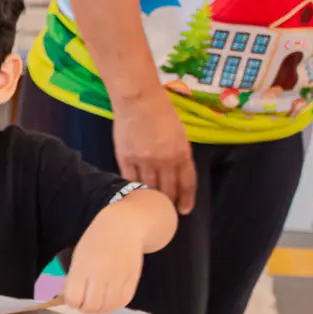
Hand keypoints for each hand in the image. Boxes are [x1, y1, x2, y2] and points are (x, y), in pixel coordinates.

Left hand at [63, 234, 142, 312]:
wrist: (125, 227)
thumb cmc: (96, 240)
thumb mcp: (78, 257)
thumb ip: (73, 279)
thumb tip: (67, 298)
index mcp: (83, 268)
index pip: (74, 298)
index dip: (72, 301)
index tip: (74, 296)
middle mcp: (101, 275)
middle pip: (91, 306)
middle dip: (85, 306)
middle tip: (86, 299)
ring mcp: (118, 279)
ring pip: (107, 308)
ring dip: (100, 307)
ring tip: (98, 298)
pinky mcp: (133, 281)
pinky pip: (122, 302)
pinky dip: (114, 304)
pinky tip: (110, 298)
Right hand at [112, 91, 195, 215]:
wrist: (138, 100)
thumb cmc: (161, 111)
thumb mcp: (179, 133)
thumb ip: (179, 154)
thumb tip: (175, 172)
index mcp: (181, 152)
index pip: (186, 183)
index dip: (186, 199)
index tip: (184, 210)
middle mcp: (165, 160)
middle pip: (168, 190)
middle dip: (169, 203)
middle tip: (167, 212)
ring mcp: (144, 161)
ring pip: (149, 188)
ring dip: (151, 200)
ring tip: (150, 207)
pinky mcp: (126, 159)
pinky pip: (131, 180)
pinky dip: (134, 189)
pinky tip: (135, 195)